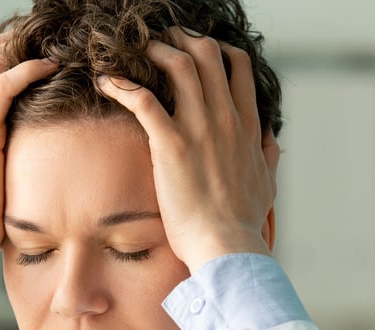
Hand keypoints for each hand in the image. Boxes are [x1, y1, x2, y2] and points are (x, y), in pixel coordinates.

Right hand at [0, 36, 57, 291]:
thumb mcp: (6, 172)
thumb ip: (19, 154)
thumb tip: (52, 154)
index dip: (17, 48)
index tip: (52, 51)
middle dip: (22, 38)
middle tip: (56, 45)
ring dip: (26, 45)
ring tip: (58, 48)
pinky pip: (3, 86)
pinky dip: (28, 70)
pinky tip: (51, 67)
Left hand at [97, 28, 279, 272]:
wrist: (227, 246)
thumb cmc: (243, 222)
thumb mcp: (267, 183)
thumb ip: (267, 155)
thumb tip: (269, 139)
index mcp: (246, 126)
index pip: (237, 66)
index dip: (215, 48)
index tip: (195, 49)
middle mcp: (225, 118)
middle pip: (207, 54)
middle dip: (181, 39)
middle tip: (160, 40)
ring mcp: (199, 128)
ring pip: (178, 65)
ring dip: (154, 51)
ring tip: (134, 52)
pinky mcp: (171, 144)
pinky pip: (142, 100)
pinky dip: (121, 85)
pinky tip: (105, 81)